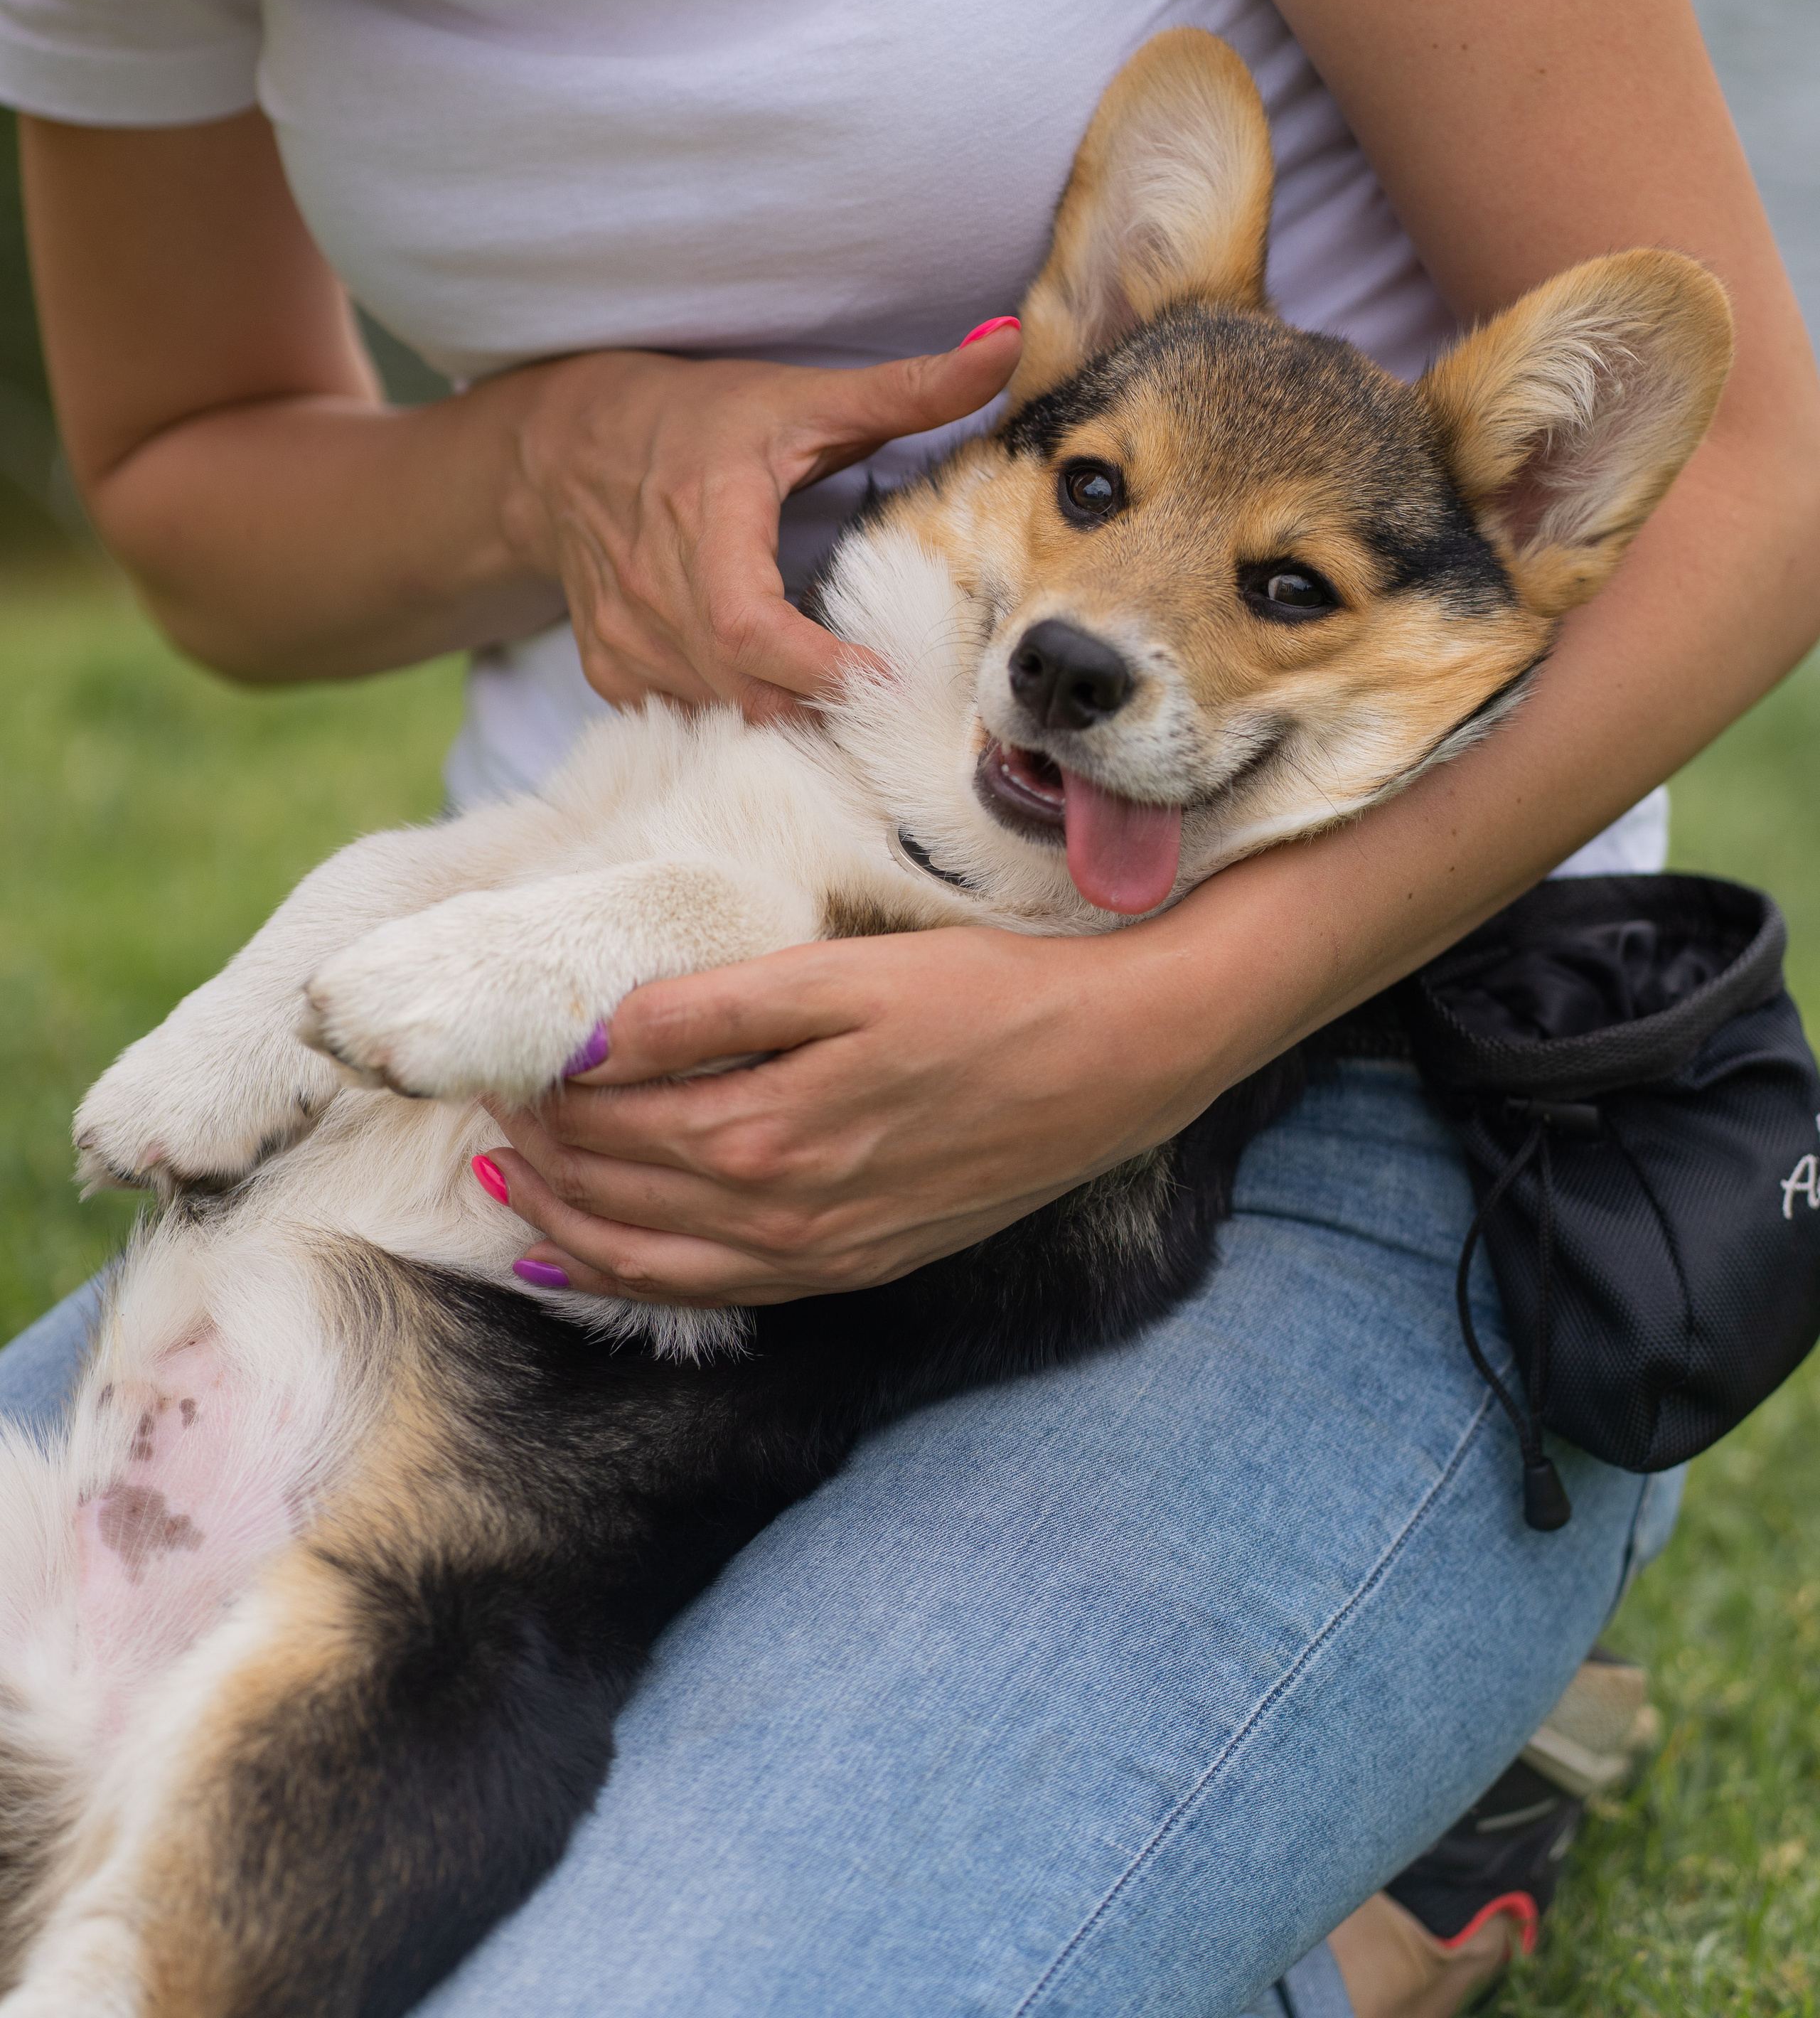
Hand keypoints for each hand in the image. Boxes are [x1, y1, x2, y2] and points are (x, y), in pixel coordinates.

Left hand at [483, 923, 1225, 1306]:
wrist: (1113, 1062)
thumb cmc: (983, 996)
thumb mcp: (839, 976)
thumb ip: (708, 1009)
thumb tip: (590, 1036)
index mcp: (765, 1131)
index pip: (604, 1120)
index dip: (538, 1087)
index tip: (501, 1048)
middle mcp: (779, 1215)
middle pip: (610, 1191)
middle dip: (532, 1149)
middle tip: (482, 1097)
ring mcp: (816, 1255)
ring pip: (643, 1261)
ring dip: (558, 1222)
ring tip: (501, 1175)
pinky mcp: (849, 1266)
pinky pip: (707, 1292)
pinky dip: (627, 1278)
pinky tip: (584, 1257)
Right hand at [500, 323, 1024, 719]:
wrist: (562, 448)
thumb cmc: (694, 418)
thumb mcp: (801, 397)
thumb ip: (909, 387)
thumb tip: (1009, 343)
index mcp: (703, 517)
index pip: (750, 625)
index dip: (821, 667)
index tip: (891, 679)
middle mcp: (652, 590)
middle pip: (747, 691)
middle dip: (827, 711)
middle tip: (903, 713)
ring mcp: (624, 640)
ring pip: (722, 718)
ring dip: (794, 726)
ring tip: (858, 713)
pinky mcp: (610, 672)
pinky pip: (689, 722)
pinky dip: (745, 724)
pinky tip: (791, 705)